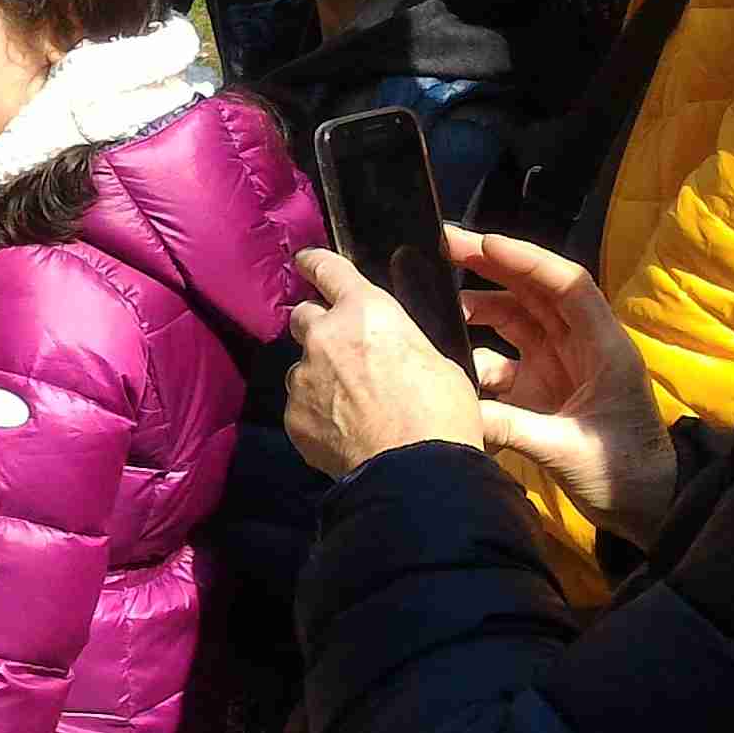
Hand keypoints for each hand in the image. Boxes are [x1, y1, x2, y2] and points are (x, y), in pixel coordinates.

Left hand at [284, 246, 485, 475]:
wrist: (415, 471)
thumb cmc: (440, 414)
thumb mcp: (436, 362)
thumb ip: (399, 344)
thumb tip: (390, 353)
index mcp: (366, 312)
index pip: (328, 269)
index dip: (314, 263)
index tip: (305, 261)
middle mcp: (325, 336)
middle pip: (304, 316)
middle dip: (318, 327)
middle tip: (341, 350)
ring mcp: (303, 376)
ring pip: (301, 366)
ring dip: (319, 376)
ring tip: (350, 404)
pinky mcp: (293, 415)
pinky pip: (301, 405)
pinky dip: (316, 413)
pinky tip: (343, 430)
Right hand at [448, 227, 676, 543]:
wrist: (645, 509)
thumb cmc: (624, 475)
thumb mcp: (567, 451)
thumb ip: (511, 426)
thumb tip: (455, 408)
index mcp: (603, 348)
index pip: (567, 286)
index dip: (526, 260)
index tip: (483, 244)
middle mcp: (580, 345)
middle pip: (535, 290)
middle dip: (491, 264)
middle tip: (442, 245)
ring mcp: (559, 364)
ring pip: (515, 317)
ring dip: (477, 304)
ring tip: (433, 298)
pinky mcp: (540, 388)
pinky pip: (502, 358)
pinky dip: (474, 354)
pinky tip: (447, 357)